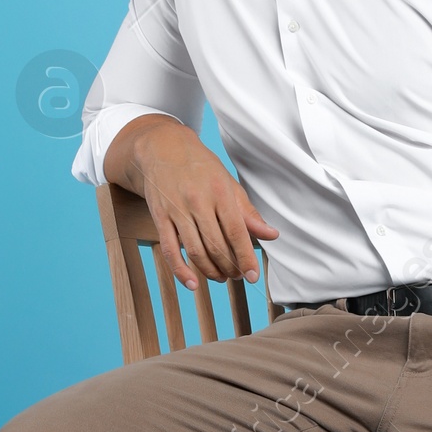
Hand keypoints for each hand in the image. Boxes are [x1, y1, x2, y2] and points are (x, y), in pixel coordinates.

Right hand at [106, 115, 276, 290]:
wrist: (162, 147)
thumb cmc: (200, 167)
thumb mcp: (228, 183)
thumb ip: (248, 212)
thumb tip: (271, 235)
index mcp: (219, 192)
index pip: (236, 231)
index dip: (246, 256)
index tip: (253, 275)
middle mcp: (197, 201)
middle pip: (216, 245)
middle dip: (230, 267)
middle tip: (237, 275)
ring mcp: (176, 210)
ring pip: (195, 251)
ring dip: (210, 271)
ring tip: (221, 277)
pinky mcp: (159, 217)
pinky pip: (169, 250)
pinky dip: (180, 271)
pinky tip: (193, 284)